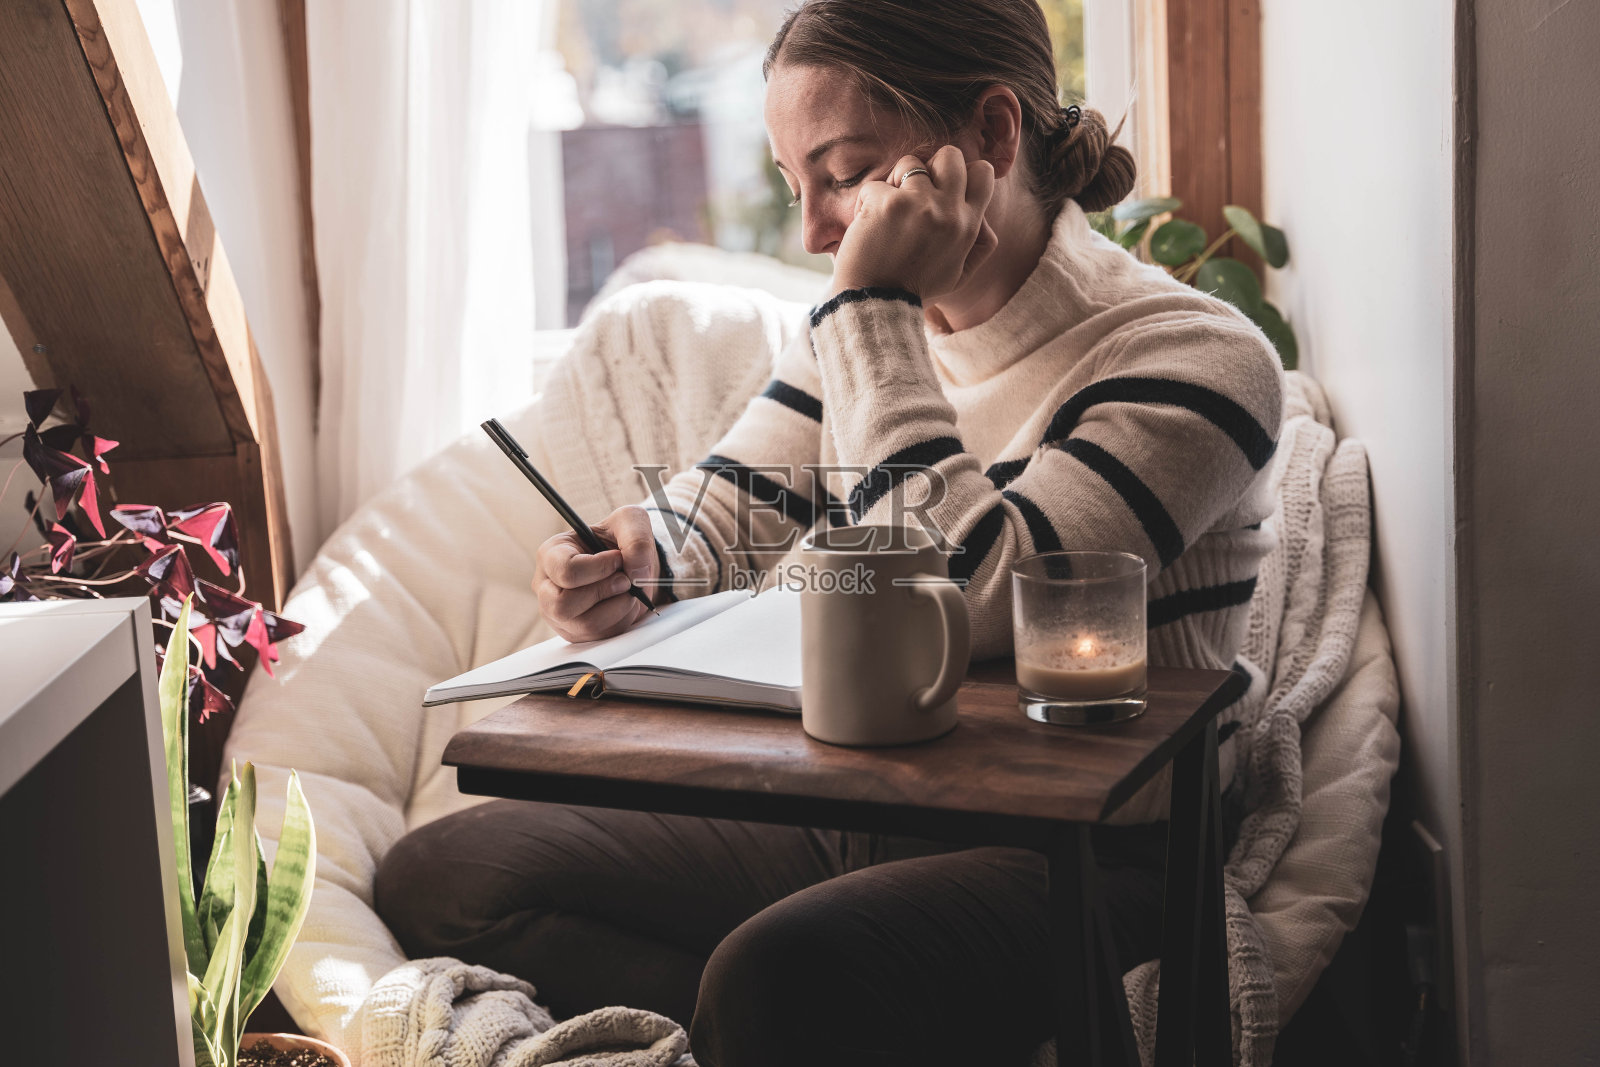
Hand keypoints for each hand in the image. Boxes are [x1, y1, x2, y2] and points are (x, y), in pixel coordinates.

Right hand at [534, 505, 658, 641]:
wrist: (629, 566)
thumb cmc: (620, 541)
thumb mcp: (631, 522)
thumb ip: (636, 539)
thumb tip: (637, 572)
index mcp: (551, 554)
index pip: (566, 571)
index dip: (599, 568)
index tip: (619, 559)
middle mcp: (547, 586)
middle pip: (563, 605)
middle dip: (603, 592)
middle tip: (624, 579)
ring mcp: (558, 614)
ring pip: (585, 625)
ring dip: (617, 608)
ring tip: (627, 591)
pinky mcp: (576, 632)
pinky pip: (600, 636)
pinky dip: (621, 621)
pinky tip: (623, 603)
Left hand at [829, 144, 997, 301]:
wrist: (873, 304)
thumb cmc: (913, 290)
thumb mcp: (958, 275)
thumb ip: (978, 246)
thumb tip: (985, 219)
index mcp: (968, 226)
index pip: (983, 173)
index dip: (963, 173)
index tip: (943, 188)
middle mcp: (949, 211)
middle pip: (951, 155)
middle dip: (930, 165)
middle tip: (913, 191)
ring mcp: (918, 204)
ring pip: (910, 163)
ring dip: (895, 182)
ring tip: (887, 213)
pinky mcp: (887, 203)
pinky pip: (876, 185)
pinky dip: (866, 203)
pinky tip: (866, 227)